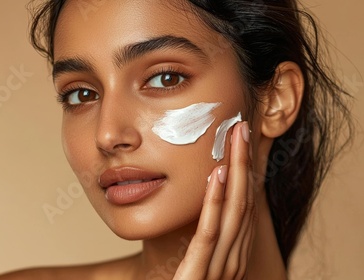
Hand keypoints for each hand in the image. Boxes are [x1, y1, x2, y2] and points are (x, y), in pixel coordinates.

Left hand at [173, 121, 257, 278]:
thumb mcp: (194, 257)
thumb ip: (202, 235)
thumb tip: (202, 200)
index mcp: (231, 254)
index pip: (243, 205)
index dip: (245, 171)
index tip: (239, 141)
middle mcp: (232, 260)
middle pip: (244, 203)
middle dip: (244, 163)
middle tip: (241, 127)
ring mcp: (219, 269)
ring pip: (233, 213)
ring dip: (235, 173)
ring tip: (234, 140)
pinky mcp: (198, 275)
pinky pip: (209, 234)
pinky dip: (215, 203)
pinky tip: (216, 176)